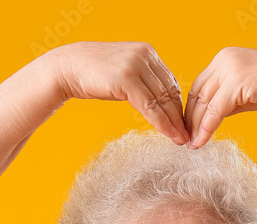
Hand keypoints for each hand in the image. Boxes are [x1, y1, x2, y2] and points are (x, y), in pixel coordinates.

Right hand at [50, 41, 188, 143]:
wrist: (68, 68)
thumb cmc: (95, 75)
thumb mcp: (125, 75)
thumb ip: (144, 83)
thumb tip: (162, 103)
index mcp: (148, 52)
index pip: (170, 82)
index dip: (179, 105)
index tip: (184, 123)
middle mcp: (145, 55)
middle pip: (170, 91)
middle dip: (180, 116)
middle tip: (188, 135)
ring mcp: (136, 65)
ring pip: (162, 99)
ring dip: (174, 122)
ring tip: (181, 139)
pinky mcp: (126, 78)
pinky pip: (150, 106)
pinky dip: (161, 122)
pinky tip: (169, 134)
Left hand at [183, 47, 256, 148]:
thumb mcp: (245, 93)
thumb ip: (225, 101)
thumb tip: (208, 118)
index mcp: (224, 57)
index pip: (199, 85)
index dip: (191, 108)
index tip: (189, 128)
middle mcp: (224, 59)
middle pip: (198, 93)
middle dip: (190, 119)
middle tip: (186, 139)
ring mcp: (230, 68)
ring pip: (204, 102)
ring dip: (196, 126)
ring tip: (193, 144)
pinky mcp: (237, 82)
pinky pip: (215, 109)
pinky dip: (206, 127)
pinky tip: (202, 140)